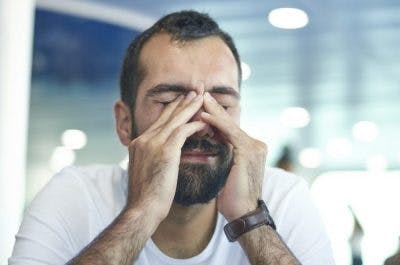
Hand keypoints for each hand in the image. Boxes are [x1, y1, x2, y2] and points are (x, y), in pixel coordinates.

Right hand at [126, 91, 205, 222]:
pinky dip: (194, 125)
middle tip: (194, 92)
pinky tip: (205, 122)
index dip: (172, 111)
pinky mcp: (164, 151)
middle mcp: (144, 140)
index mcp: (139, 144)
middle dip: (182, 102)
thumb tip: (162, 159)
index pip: (158, 122)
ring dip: (190, 108)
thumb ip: (153, 160)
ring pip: (175, 119)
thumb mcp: (147, 173)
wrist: (142, 210)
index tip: (183, 103)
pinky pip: (182, 131)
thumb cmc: (147, 197)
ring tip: (202, 98)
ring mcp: (152, 143)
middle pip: (166, 115)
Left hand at [201, 92, 266, 220]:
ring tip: (199, 99)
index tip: (201, 106)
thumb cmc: (232, 196)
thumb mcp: (228, 170)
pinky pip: (229, 132)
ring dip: (213, 111)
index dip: (215, 117)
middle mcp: (255, 144)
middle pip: (230, 123)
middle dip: (214, 108)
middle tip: (201, 94)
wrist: (243, 212)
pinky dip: (216, 122)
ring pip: (229, 124)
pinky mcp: (248, 150)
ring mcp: (254, 146)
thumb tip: (211, 144)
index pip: (229, 129)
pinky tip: (204, 114)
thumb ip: (225, 154)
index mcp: (251, 148)